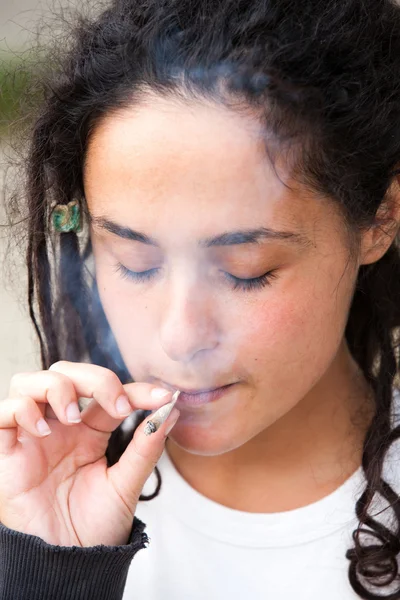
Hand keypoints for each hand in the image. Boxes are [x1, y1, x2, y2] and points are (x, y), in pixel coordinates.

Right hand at [0, 362, 178, 546]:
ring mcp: (32, 436)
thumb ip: (145, 448)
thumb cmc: (95, 525)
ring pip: (29, 381)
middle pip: (66, 372)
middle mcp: (59, 426)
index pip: (109, 391)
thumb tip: (171, 411)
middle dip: (94, 377)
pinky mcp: (8, 452)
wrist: (68, 562)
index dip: (136, 388)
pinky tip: (42, 432)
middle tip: (117, 405)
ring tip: (73, 417)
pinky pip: (2, 412)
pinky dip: (21, 410)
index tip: (163, 398)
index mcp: (89, 429)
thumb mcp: (126, 484)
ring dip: (55, 387)